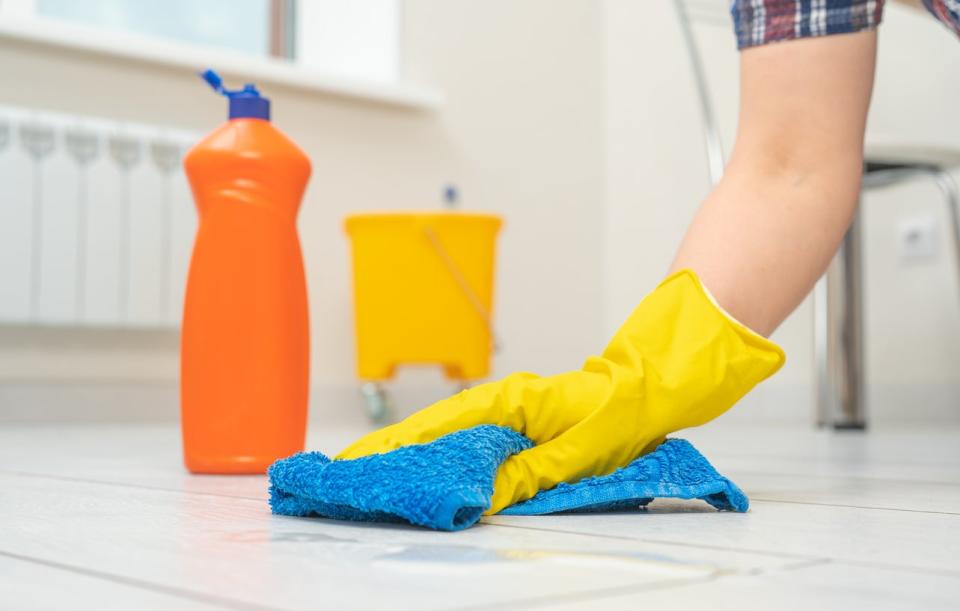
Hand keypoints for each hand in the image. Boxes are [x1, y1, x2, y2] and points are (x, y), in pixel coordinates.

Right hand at [337, 270, 783, 513]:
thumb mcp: (583, 449)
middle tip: (346, 478)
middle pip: (433, 433)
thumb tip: (482, 498)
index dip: (396, 449)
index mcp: (512, 404)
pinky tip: (431, 476)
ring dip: (412, 458)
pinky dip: (444, 459)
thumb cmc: (625, 405)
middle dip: (390, 456)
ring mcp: (510, 415)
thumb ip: (532, 474)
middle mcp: (504, 406)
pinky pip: (472, 443)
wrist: (655, 382)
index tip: (359, 466)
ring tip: (374, 480)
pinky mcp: (520, 426)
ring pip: (448, 438)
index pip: (438, 428)